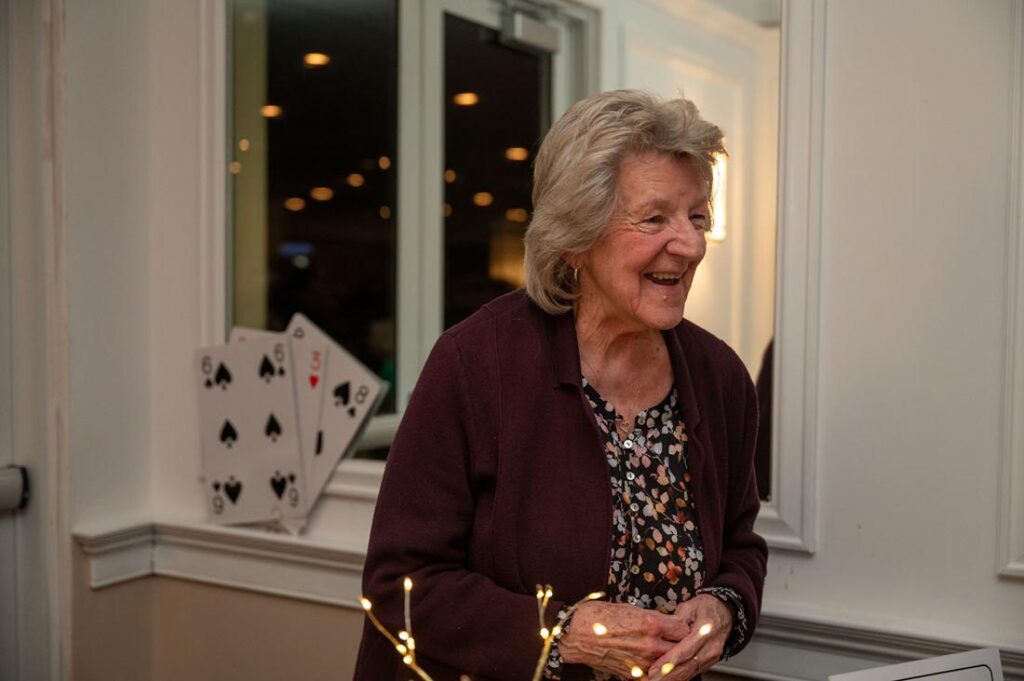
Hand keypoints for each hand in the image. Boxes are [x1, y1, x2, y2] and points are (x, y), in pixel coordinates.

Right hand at [558, 601, 689, 678]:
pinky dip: (656, 671)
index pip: (683, 630)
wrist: (575, 634)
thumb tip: (667, 622)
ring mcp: (642, 663)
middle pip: (680, 649)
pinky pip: (653, 676)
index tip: (680, 627)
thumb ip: (652, 618)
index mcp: (650, 624)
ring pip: (669, 665)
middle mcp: (649, 645)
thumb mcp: (629, 608)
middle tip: (676, 640)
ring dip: (669, 659)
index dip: (683, 628)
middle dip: (680, 645)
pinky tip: (653, 666)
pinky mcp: (633, 675)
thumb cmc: (598, 616)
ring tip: (665, 653)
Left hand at [647, 595, 732, 680]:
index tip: (655, 668)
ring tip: (656, 680)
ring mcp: (712, 657)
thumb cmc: (705, 608)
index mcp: (706, 630)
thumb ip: (676, 621)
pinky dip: (680, 677)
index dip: (668, 661)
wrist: (724, 614)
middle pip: (687, 665)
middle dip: (668, 675)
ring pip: (690, 672)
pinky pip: (693, 672)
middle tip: (651, 678)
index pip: (685, 650)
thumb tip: (663, 630)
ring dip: (673, 678)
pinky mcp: (709, 663)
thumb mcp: (689, 607)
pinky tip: (667, 678)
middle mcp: (711, 647)